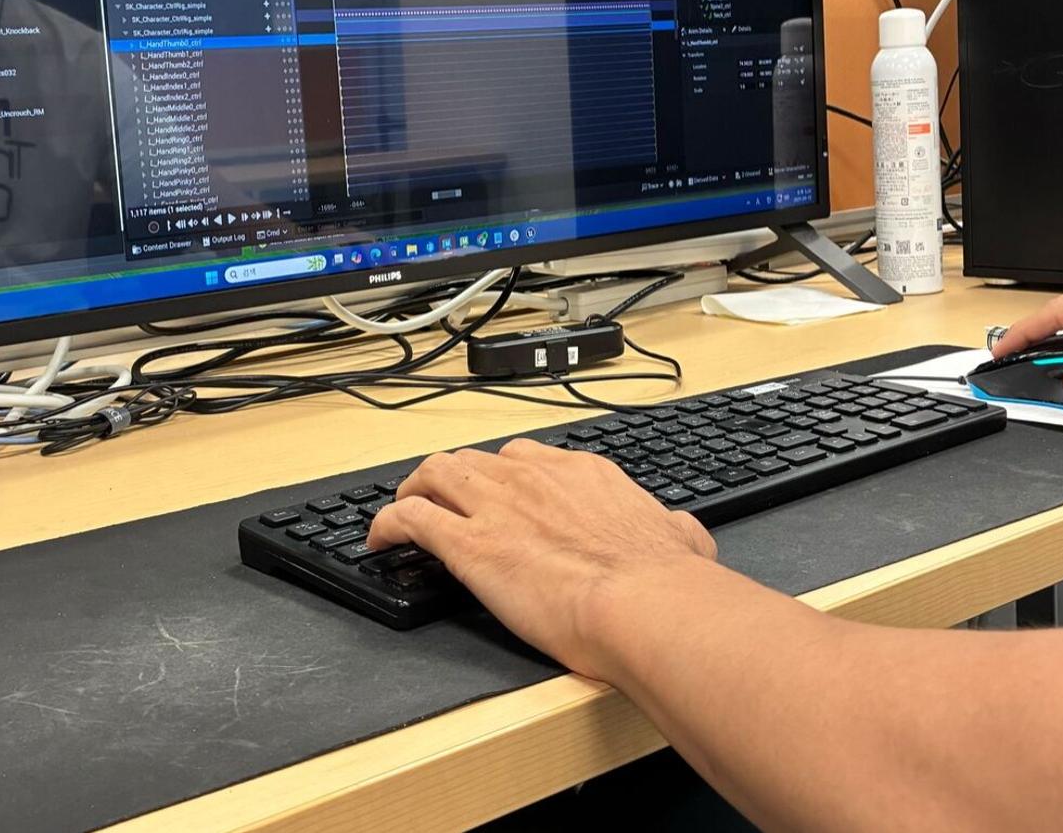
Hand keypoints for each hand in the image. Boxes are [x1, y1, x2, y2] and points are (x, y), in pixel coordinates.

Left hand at [367, 441, 716, 679]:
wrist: (642, 602)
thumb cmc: (664, 580)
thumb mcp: (682, 536)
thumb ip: (674, 528)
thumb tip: (683, 531)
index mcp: (582, 474)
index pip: (529, 459)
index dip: (507, 476)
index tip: (501, 495)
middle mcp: (533, 479)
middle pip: (476, 460)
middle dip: (456, 477)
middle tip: (445, 501)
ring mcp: (496, 506)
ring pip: (435, 474)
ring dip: (414, 488)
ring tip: (403, 509)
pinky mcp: (467, 545)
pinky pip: (410, 518)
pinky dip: (387, 523)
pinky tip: (379, 540)